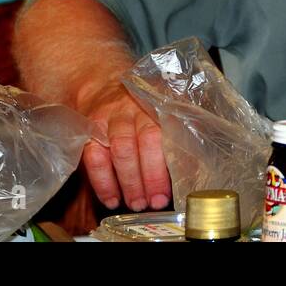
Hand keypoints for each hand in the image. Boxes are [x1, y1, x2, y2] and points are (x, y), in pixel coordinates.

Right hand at [76, 80, 170, 211]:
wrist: (101, 82)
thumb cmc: (140, 104)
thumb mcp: (162, 110)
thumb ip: (179, 132)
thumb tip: (196, 168)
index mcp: (159, 106)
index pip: (169, 133)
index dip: (173, 161)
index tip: (177, 186)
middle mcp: (136, 110)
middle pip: (146, 140)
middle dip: (152, 175)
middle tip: (156, 202)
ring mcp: (111, 118)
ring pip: (121, 149)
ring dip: (129, 181)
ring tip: (137, 204)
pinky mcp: (89, 128)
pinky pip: (94, 156)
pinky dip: (102, 182)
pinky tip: (112, 200)